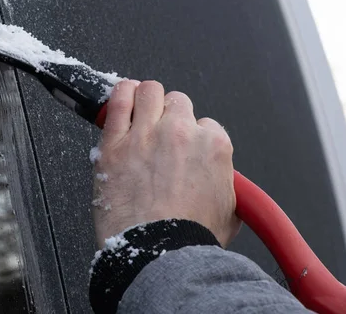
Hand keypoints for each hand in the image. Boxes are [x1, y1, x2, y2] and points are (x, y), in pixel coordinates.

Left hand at [91, 80, 240, 247]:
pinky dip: (120, 94)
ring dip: (146, 98)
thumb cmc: (189, 239)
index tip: (182, 148)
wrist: (158, 254)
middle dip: (170, 115)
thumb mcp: (230, 212)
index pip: (205, 123)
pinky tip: (121, 97)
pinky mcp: (115, 143)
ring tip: (140, 109)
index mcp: (213, 146)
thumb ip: (224, 186)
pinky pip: (117, 102)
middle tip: (160, 134)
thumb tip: (221, 184)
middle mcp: (181, 132)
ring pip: (149, 91)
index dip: (192, 136)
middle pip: (177, 102)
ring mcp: (146, 134)